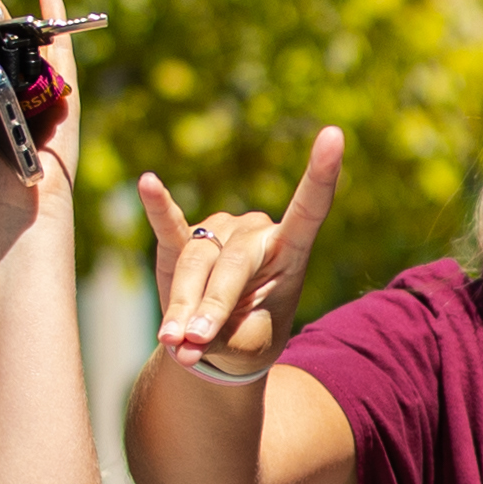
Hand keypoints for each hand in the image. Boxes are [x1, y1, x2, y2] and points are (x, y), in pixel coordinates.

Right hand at [139, 130, 343, 374]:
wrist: (221, 346)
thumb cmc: (247, 339)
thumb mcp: (246, 348)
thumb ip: (221, 342)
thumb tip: (183, 342)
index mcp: (290, 251)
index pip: (310, 208)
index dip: (321, 174)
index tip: (334, 135)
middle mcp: (256, 232)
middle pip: (232, 263)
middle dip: (210, 306)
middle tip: (191, 343)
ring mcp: (219, 230)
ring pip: (197, 262)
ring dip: (182, 304)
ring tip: (174, 342)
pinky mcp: (183, 238)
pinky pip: (170, 223)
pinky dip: (158, 207)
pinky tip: (148, 184)